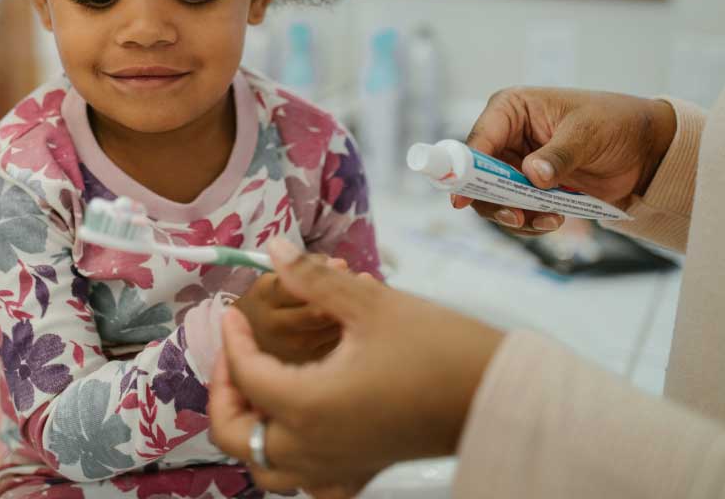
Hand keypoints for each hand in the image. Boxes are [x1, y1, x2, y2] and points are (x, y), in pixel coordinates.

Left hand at [211, 240, 503, 495]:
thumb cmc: (438, 348)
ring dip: (251, 432)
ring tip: (259, 391)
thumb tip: (272, 248)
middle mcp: (315, 448)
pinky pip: (311, 483)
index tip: (234, 312)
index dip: (233, 340)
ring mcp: (339, 467)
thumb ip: (312, 277)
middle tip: (235, 356)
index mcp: (309, 406)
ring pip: (269, 468)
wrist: (499, 394)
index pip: (247, 376)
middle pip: (239, 438)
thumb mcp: (370, 303)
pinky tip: (303, 430)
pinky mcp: (364, 470)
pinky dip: (293, 462)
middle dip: (225, 395)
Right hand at [459, 87, 676, 233]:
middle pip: (478, 177)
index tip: (461, 199)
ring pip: (494, 200)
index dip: (466, 170)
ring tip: (550, 220)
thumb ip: (559, 155)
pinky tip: (554, 220)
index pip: (479, 141)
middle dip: (494, 201)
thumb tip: (532, 175)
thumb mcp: (587, 133)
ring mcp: (516, 166)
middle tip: (517, 217)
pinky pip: (516, 211)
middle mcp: (506, 138)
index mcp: (511, 110)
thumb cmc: (614, 123)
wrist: (644, 149)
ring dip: (517, 216)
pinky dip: (531, 222)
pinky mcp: (530, 189)